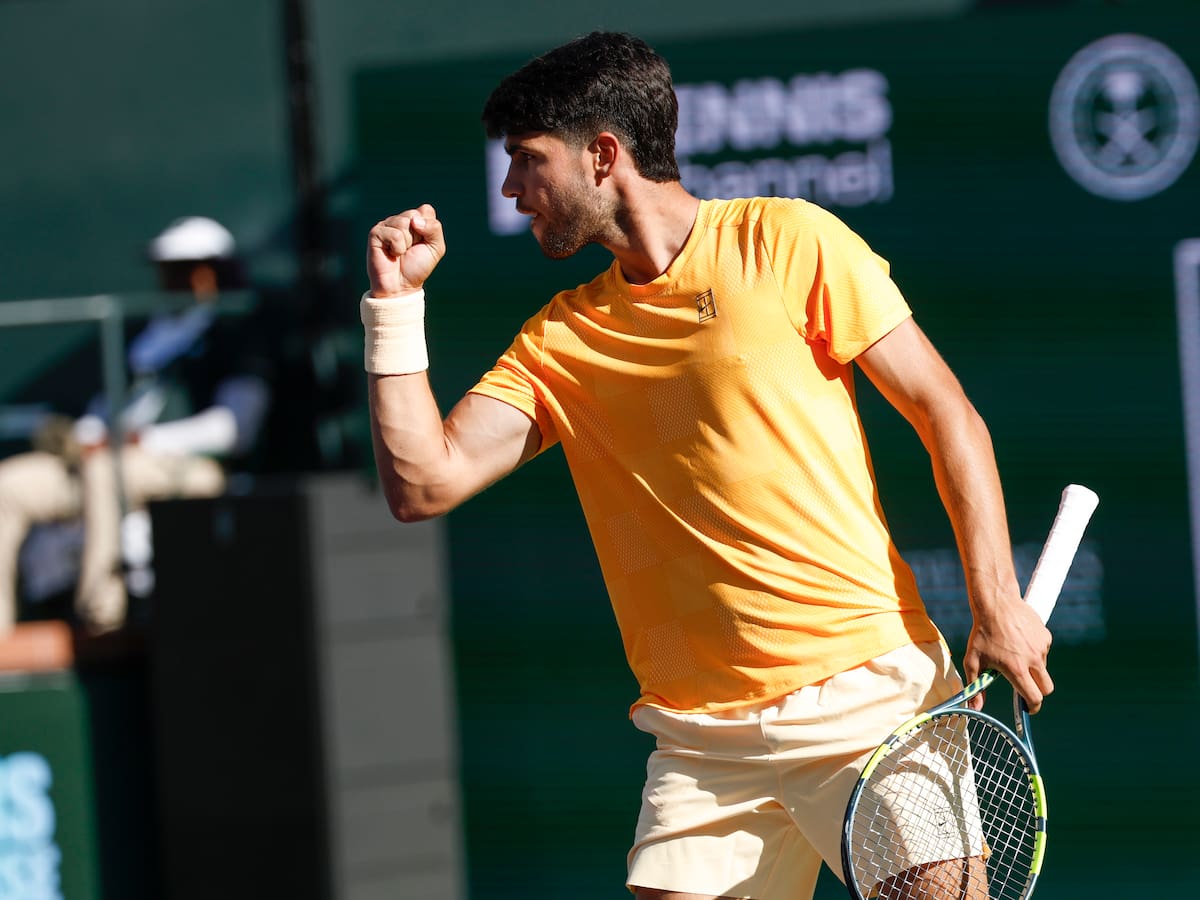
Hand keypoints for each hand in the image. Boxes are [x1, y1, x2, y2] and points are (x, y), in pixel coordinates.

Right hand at [366, 204, 445, 296]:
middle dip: (418, 236)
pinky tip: (392, 254)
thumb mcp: (436, 248)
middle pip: (414, 215)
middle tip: (410, 249)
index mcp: (414, 220)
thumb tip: (415, 220)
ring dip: (407, 243)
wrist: (401, 286)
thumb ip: (434, 228)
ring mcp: (386, 225)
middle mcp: (399, 220)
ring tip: (400, 253)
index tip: (423, 243)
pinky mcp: (375, 233)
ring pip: (403, 223)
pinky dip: (398, 248)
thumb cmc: (417, 267)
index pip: (426, 210)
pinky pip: (394, 234)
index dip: (429, 229)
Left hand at [962, 596, 1053, 712]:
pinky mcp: (1046, 636)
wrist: (996, 603)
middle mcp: (1033, 660)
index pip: (1034, 698)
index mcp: (1017, 669)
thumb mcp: (973, 661)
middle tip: (1024, 687)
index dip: (1032, 707)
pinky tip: (1019, 640)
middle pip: (1046, 688)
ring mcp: (1042, 647)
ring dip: (1032, 668)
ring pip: (1042, 668)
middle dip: (1038, 691)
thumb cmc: (982, 633)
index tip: (1027, 709)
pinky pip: (1043, 651)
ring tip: (1013, 653)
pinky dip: (1034, 651)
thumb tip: (975, 708)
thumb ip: (975, 687)